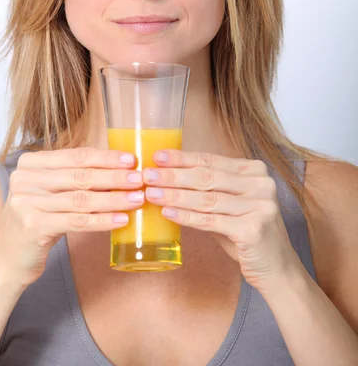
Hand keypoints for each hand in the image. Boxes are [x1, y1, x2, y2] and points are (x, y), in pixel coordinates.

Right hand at [0, 147, 144, 286]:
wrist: (7, 258)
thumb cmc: (37, 220)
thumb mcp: (50, 192)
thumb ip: (74, 178)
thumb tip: (119, 169)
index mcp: (31, 163)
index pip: (75, 156)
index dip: (106, 157)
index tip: (131, 160)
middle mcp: (25, 178)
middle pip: (80, 175)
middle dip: (114, 177)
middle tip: (139, 179)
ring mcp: (26, 202)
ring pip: (81, 198)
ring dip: (114, 199)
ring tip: (137, 199)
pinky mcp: (32, 226)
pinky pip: (77, 221)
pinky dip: (102, 220)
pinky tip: (121, 220)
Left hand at [142, 149, 302, 293]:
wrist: (278, 269)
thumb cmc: (247, 234)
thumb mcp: (230, 206)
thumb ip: (207, 192)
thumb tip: (166, 179)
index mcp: (254, 171)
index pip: (211, 161)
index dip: (182, 158)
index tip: (157, 157)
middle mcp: (260, 184)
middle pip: (207, 177)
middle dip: (174, 176)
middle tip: (148, 175)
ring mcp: (260, 206)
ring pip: (207, 199)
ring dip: (175, 196)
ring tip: (152, 194)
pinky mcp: (253, 229)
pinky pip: (211, 221)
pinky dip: (186, 217)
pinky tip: (168, 213)